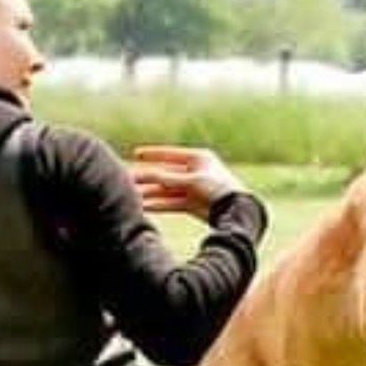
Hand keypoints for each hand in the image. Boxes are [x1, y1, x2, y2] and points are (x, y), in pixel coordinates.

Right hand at [130, 145, 247, 222]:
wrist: (237, 211)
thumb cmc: (219, 189)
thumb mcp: (193, 181)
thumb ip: (171, 179)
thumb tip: (151, 176)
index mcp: (199, 158)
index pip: (171, 154)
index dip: (154, 154)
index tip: (137, 153)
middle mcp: (195, 172)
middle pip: (166, 174)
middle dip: (148, 178)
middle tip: (128, 179)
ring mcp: (194, 189)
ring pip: (167, 190)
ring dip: (150, 193)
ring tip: (132, 196)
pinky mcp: (193, 204)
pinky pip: (172, 202)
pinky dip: (159, 204)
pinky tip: (144, 206)